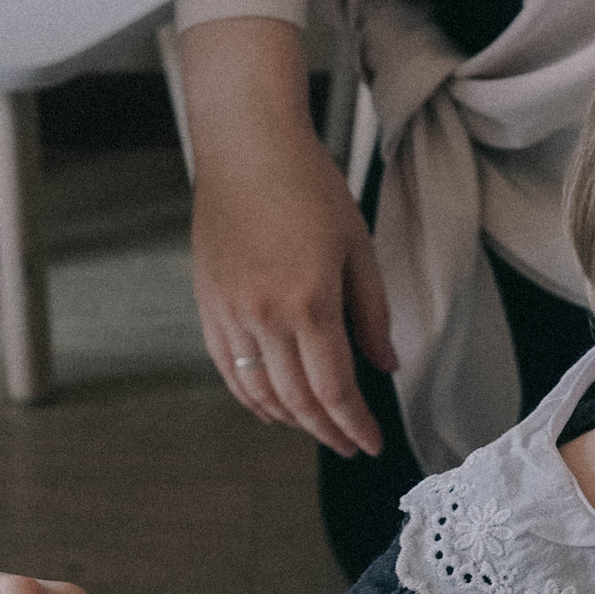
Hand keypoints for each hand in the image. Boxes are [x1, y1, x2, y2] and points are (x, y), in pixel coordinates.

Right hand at [182, 17, 396, 457]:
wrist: (246, 147)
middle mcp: (265, 317)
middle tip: (348, 445)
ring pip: (260, 394)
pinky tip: (272, 407)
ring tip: (316, 429)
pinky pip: (230, 371)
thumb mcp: (357, 246)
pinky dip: (253, 398)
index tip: (370, 443)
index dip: (355, 425)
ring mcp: (231, 315)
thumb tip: (385, 365)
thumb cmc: (307, 185)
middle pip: (298, 401)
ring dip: (291, 421)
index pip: (335, 388)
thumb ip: (372, 312)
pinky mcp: (209, 307)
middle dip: (327, 431)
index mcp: (310, 302)